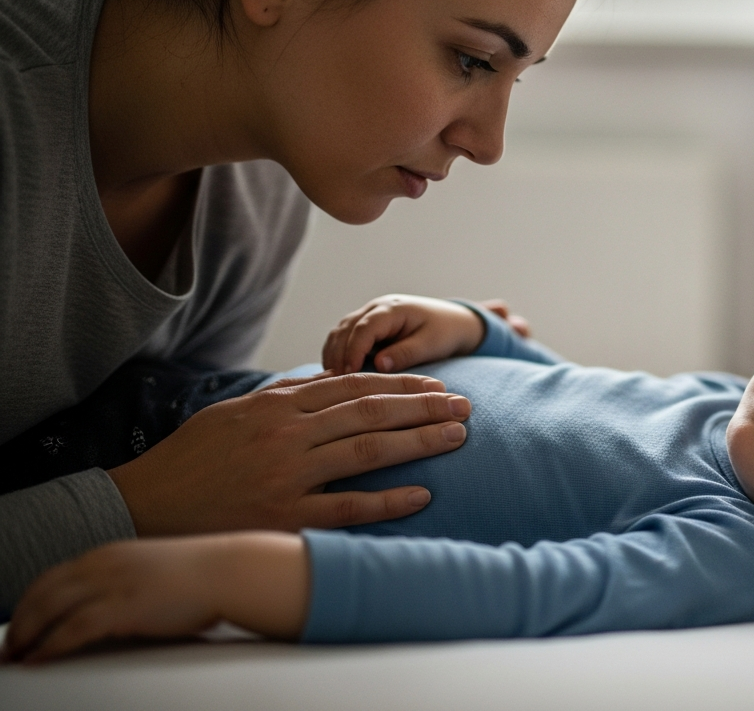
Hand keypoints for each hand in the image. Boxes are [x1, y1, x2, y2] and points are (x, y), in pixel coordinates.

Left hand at [2, 533, 307, 663]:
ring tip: (17, 657)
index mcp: (110, 554)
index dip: (29, 602)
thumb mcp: (153, 570)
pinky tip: (39, 658)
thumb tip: (110, 605)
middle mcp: (104, 563)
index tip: (20, 624)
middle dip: (19, 621)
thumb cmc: (201, 575)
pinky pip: (71, 629)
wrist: (230, 572)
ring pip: (48, 609)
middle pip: (42, 592)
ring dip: (25, 636)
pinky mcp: (123, 607)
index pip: (53, 576)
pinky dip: (48, 645)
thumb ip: (126, 581)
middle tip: (9, 648)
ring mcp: (112, 583)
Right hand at [107, 372, 469, 535]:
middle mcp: (286, 435)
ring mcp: (287, 476)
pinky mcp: (284, 518)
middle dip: (424, 406)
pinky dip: (388, 502)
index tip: (436, 384)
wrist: (144, 505)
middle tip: (465, 404)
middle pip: (370, 413)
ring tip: (457, 436)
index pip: (352, 386)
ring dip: (418, 442)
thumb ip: (284, 397)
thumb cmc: (191, 458)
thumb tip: (327, 380)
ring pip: (367, 452)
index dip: (400, 384)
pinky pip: (347, 509)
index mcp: (277, 404)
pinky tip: (423, 495)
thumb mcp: (234, 412)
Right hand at [323, 295, 532, 374]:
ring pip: (340, 333)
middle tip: (331, 384)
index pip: (364, 328)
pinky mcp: (366, 328)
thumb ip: (406, 353)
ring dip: (333, 355)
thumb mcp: (431, 344)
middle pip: (345, 329)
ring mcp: (368, 316)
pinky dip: (337, 355)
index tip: (347, 374)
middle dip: (337, 355)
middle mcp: (376, 308)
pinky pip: (344, 339)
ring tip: (329, 383)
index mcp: (393, 309)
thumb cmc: (446, 332)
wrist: (454, 321)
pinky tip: (335, 377)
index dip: (353, 350)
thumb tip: (379, 365)